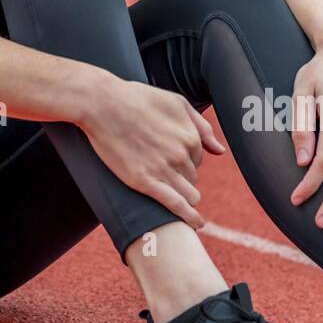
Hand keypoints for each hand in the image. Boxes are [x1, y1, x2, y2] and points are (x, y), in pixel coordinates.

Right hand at [80, 76, 224, 230]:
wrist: (102, 104)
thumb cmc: (137, 99)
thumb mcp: (175, 102)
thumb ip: (201, 126)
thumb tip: (220, 151)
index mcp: (189, 136)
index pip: (198, 159)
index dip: (186, 159)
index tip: (169, 157)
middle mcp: (180, 155)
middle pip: (193, 177)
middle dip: (182, 176)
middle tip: (161, 170)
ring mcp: (163, 169)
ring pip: (189, 194)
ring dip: (185, 196)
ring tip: (175, 196)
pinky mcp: (144, 182)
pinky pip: (176, 205)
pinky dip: (188, 217)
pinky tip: (196, 223)